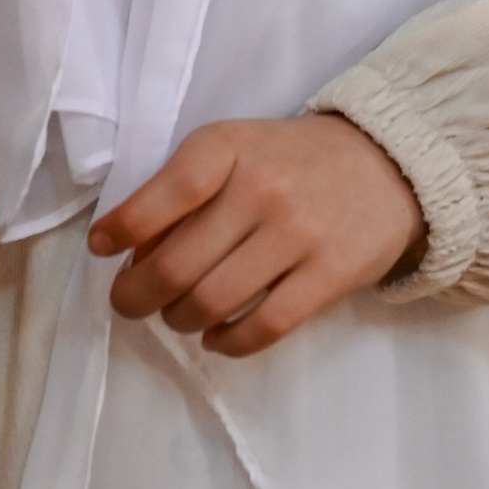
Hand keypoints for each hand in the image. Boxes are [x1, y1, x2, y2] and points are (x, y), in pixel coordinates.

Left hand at [87, 115, 425, 354]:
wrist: (387, 165)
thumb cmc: (291, 161)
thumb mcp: (235, 149)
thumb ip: (182, 190)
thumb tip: (127, 253)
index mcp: (229, 146)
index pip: (165, 193)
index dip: (123, 228)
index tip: (101, 248)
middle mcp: (263, 188)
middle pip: (178, 264)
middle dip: (137, 295)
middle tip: (130, 302)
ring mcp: (299, 234)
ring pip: (213, 301)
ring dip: (178, 320)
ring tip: (177, 315)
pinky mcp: (330, 275)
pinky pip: (264, 327)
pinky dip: (227, 342)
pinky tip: (216, 337)